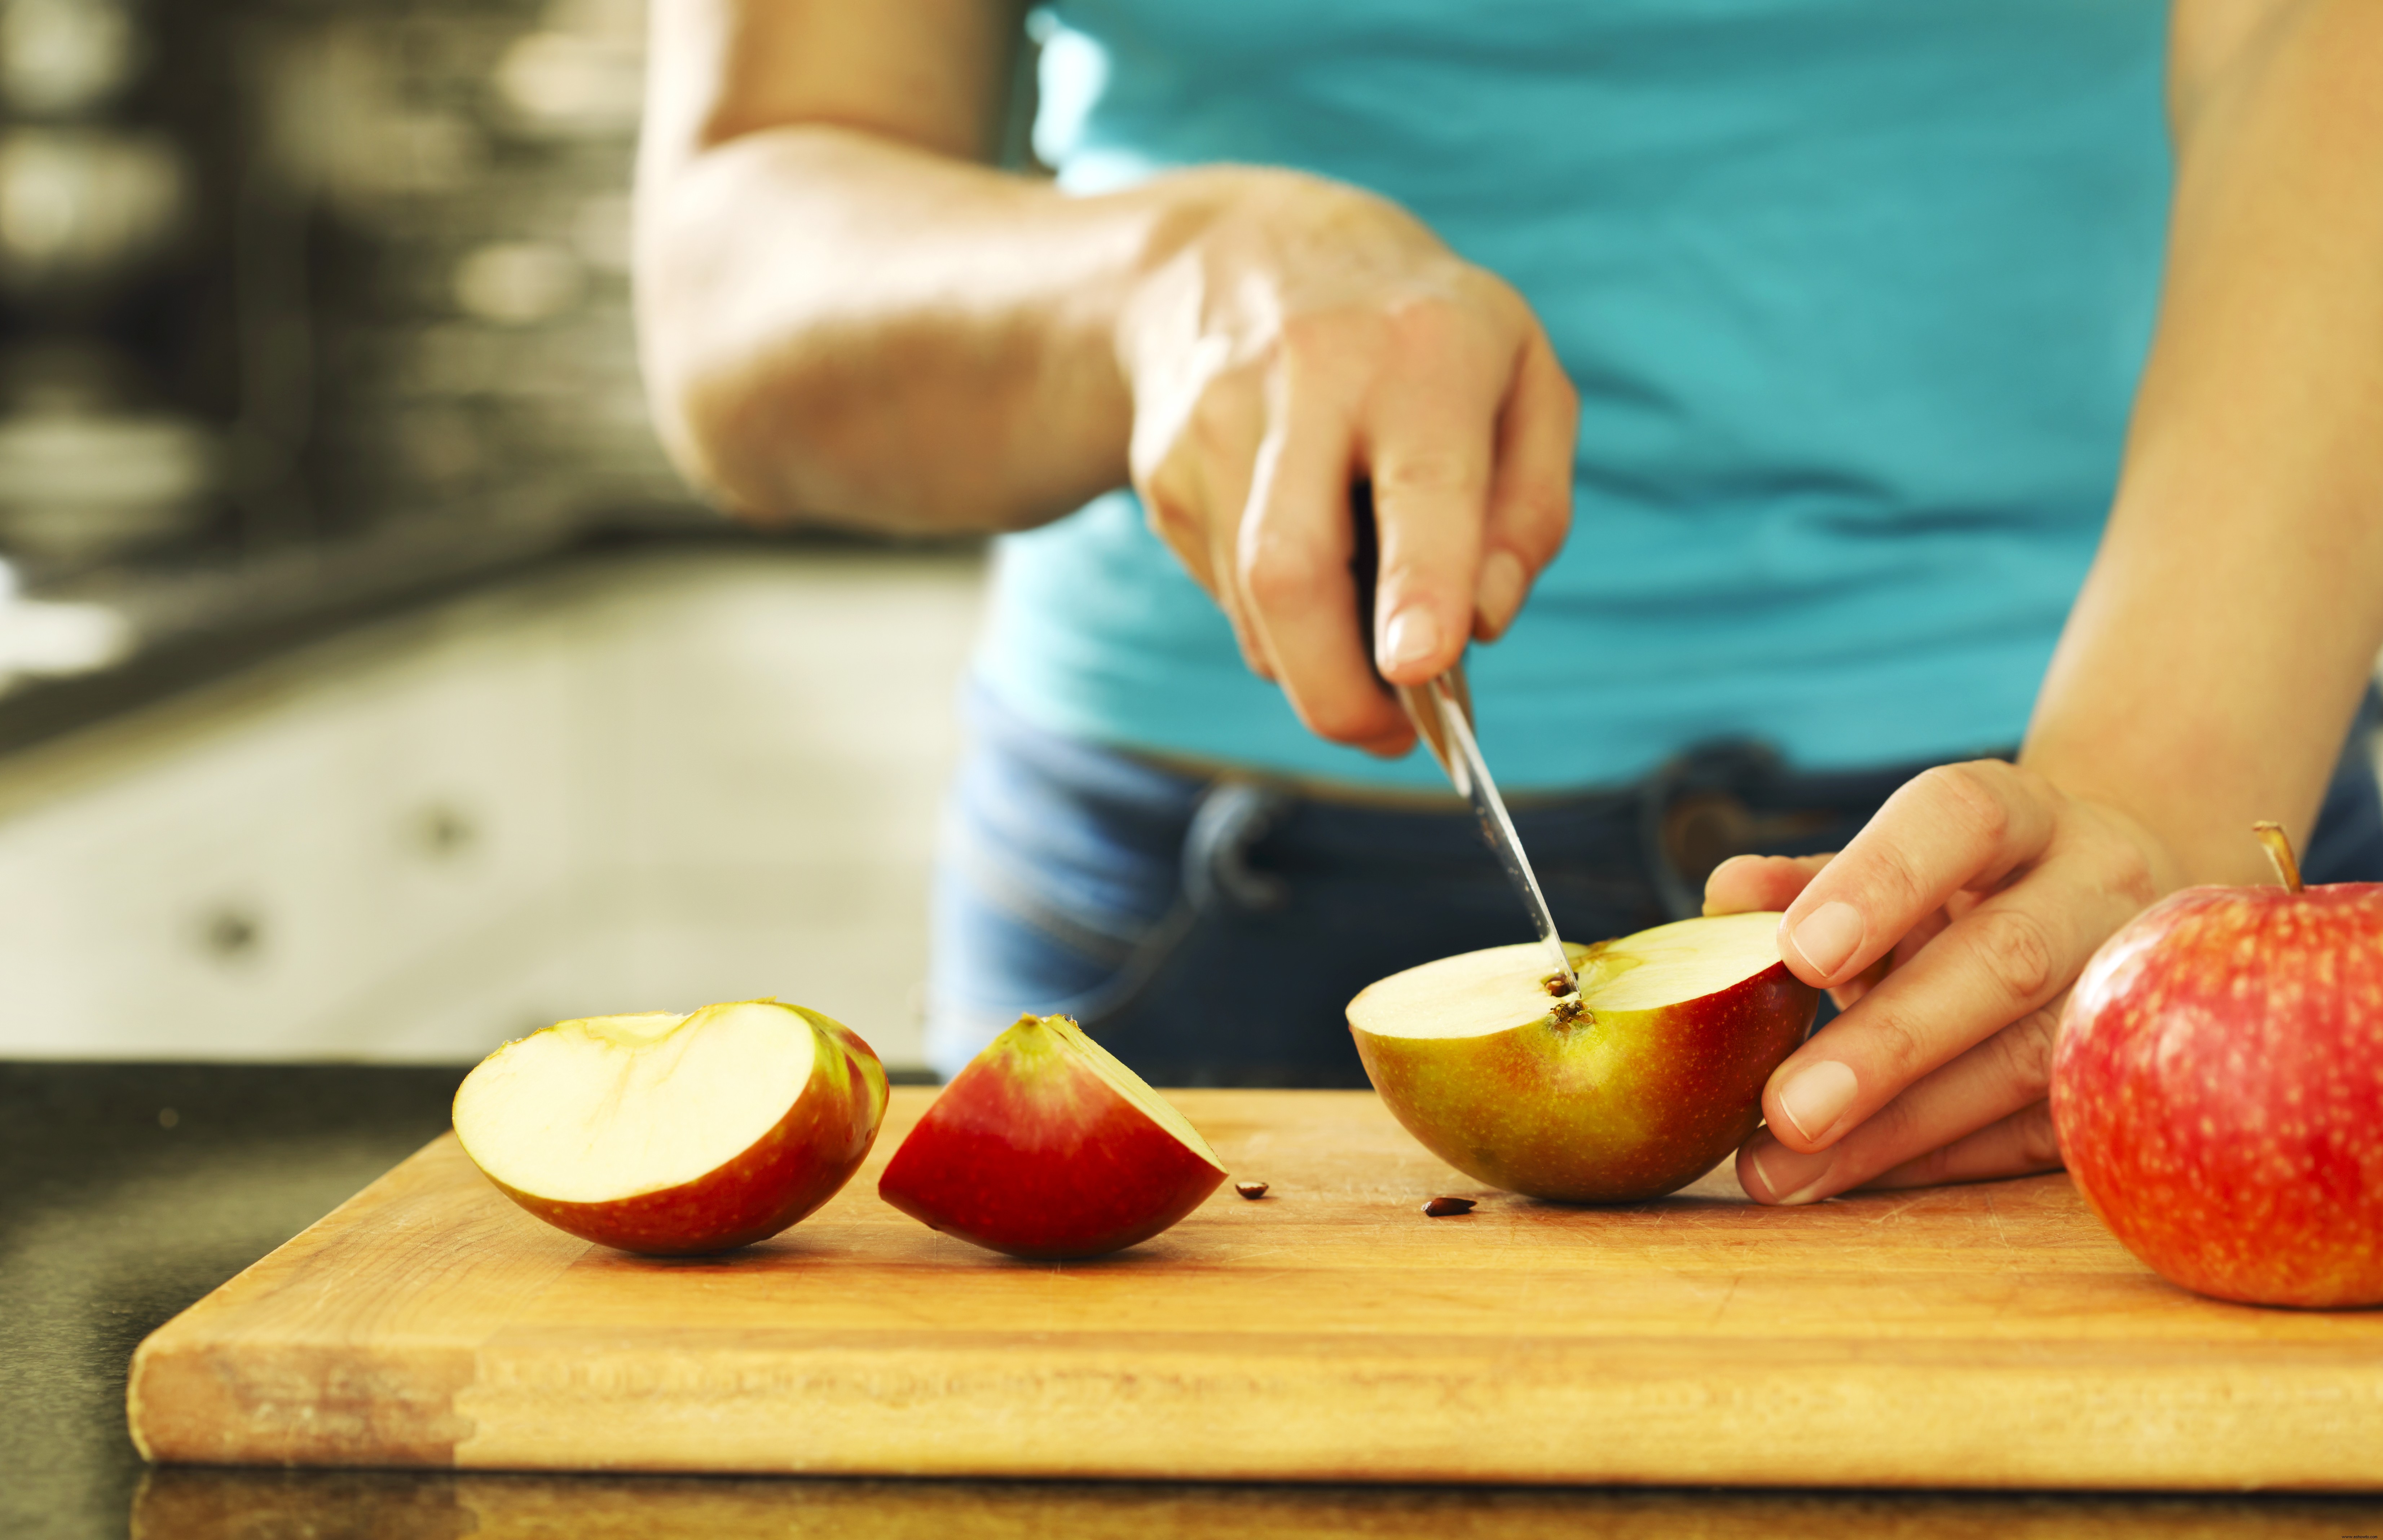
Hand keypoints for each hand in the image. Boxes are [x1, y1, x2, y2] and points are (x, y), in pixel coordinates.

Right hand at [1114, 168, 1576, 753]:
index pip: (1419, 485)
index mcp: (1422, 350)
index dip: (1418, 585)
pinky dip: (1275, 619)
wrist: (1240, 255)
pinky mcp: (1163, 468)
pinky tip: (1308, 567)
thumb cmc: (1421, 339)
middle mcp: (1306, 376)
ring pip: (1252, 602)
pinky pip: (1225, 591)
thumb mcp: (1522, 385)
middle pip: (1291, 568)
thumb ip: (1530, 511)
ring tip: (1364, 653)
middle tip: (1386, 735)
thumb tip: (1483, 624)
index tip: (1419, 668)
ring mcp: (1215, 422)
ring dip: (1312, 664)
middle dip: (1336, 685)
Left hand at [1702, 760, 2180, 1203]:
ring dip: (1895, 1130)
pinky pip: (2036, 1132)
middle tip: (1786, 1111)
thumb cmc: (1964, 888)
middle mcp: (2097, 886)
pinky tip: (1849, 1178)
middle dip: (1890, 1043)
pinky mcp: (2131, 1075)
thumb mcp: (1891, 865)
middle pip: (2006, 959)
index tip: (1797, 954)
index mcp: (2022, 814)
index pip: (1961, 820)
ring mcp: (2130, 987)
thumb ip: (1807, 881)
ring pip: (2025, 1064)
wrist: (2106, 906)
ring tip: (1782, 1171)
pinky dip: (1935, 1158)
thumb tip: (1726, 898)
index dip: (1881, 883)